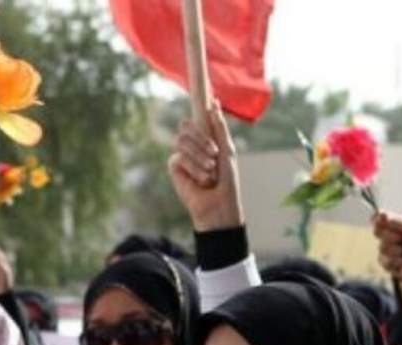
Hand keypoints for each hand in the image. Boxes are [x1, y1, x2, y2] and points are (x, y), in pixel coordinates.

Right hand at [168, 100, 243, 231]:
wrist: (219, 203)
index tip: (203, 85)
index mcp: (205, 136)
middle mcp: (192, 144)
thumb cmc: (227, 178)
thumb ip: (219, 127)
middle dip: (201, 139)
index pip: (196, 116)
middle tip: (214, 154)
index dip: (197, 102)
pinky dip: (194, 168)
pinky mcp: (174, 168)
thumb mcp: (227, 149)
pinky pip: (178, 157)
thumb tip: (214, 102)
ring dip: (199, 155)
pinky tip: (201, 180)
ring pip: (181, 140)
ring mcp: (182, 154)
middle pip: (185, 125)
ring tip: (210, 171)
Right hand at [372, 211, 401, 288]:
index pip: (379, 220)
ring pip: (382, 247)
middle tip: (401, 239)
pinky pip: (385, 261)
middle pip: (378, 232)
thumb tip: (382, 214)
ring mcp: (386, 252)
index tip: (381, 217)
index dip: (378, 218)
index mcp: (393, 228)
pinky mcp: (386, 265)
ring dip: (396, 250)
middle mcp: (387, 238)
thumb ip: (398, 221)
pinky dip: (397, 261)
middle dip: (391, 235)